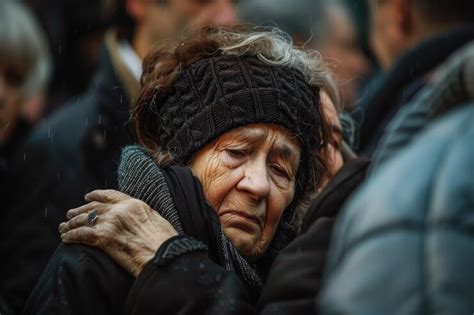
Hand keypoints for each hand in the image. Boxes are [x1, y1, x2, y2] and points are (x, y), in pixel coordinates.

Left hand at [59, 189, 177, 276]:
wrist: (165, 255)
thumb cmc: (165, 243)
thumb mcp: (156, 221)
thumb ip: (141, 217)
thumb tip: (136, 223)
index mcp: (135, 204)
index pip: (111, 195)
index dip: (96, 195)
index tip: (87, 197)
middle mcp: (121, 210)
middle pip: (94, 207)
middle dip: (80, 211)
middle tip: (70, 214)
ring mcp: (112, 223)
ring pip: (85, 220)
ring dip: (72, 224)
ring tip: (64, 227)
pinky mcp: (104, 238)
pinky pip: (82, 234)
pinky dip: (72, 236)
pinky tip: (66, 238)